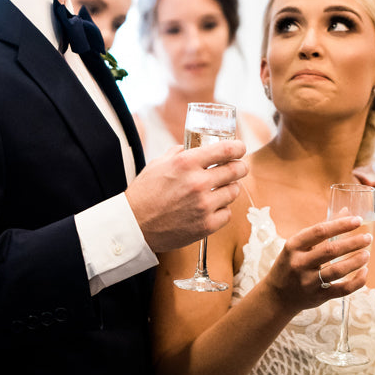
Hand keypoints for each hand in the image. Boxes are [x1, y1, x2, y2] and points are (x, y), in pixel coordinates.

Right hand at [126, 140, 247, 252]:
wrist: (134, 226)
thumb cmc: (144, 194)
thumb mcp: (157, 164)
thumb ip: (178, 153)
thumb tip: (189, 147)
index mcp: (186, 163)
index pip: (226, 150)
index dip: (238, 148)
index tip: (240, 149)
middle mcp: (198, 182)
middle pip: (236, 170)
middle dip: (240, 167)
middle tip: (238, 168)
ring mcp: (204, 205)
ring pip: (234, 191)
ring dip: (229, 188)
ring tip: (220, 189)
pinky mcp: (206, 225)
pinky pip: (227, 213)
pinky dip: (222, 210)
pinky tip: (211, 208)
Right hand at [262, 215, 371, 318]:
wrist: (277, 296)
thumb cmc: (291, 264)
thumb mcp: (298, 246)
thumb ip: (322, 230)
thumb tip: (346, 212)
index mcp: (293, 246)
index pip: (319, 231)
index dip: (341, 225)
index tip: (358, 220)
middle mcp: (299, 263)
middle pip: (331, 250)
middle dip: (353, 242)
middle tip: (368, 237)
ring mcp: (308, 282)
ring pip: (338, 270)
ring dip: (356, 261)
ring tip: (367, 254)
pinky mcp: (318, 296)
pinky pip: (342, 289)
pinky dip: (357, 281)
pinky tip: (364, 272)